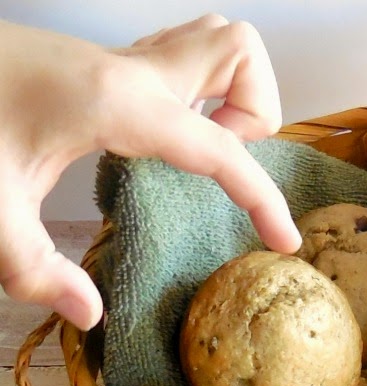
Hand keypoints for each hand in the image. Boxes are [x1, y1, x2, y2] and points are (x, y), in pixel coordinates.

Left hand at [0, 15, 300, 328]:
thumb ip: (36, 269)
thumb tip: (89, 314)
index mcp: (118, 104)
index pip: (221, 149)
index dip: (262, 198)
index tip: (283, 240)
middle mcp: (127, 70)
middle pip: (238, 52)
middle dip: (254, 112)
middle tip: (220, 169)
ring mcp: (112, 60)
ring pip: (212, 42)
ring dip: (229, 93)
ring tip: (199, 155)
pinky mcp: (96, 66)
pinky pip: (176, 62)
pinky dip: (194, 95)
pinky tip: (158, 148)